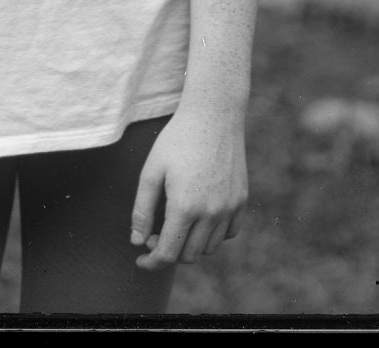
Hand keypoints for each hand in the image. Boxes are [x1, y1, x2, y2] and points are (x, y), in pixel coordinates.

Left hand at [130, 108, 247, 270]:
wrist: (214, 114)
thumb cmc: (177, 139)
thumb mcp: (151, 171)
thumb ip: (141, 209)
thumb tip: (137, 241)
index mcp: (184, 207)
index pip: (167, 253)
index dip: (151, 263)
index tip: (141, 260)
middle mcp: (211, 213)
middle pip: (189, 256)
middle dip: (169, 251)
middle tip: (155, 233)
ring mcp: (229, 207)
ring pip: (209, 248)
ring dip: (191, 245)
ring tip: (177, 223)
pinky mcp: (241, 200)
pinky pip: (228, 233)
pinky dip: (213, 234)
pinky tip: (200, 218)